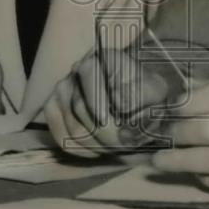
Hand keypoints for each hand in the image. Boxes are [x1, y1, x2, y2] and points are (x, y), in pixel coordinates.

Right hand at [43, 39, 208, 156]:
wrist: (140, 102)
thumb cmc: (148, 94)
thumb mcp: (155, 91)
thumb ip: (140, 94)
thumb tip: (118, 103)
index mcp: (103, 57)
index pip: (88, 72)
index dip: (96, 98)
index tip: (108, 120)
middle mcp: (78, 69)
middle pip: (79, 107)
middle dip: (103, 133)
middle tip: (124, 146)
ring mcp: (62, 90)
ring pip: (71, 127)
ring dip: (95, 145)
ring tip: (115, 149)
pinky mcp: (54, 109)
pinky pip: (60, 137)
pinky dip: (80, 150)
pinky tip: (98, 150)